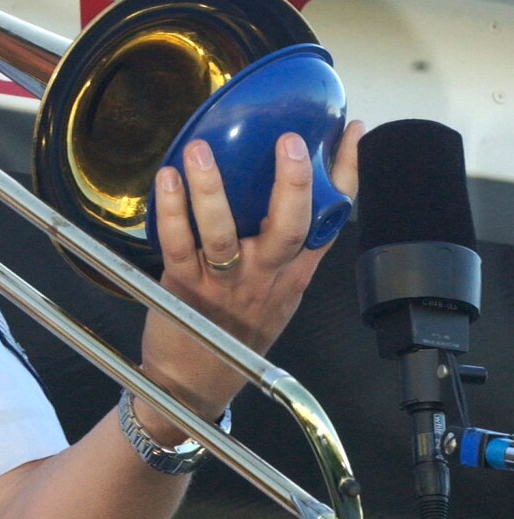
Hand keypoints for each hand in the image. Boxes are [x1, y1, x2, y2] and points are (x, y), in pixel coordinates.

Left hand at [134, 122, 362, 442]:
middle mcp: (264, 276)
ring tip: (202, 151)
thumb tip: (292, 187)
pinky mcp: (183, 288)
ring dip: (212, 191)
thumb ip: (288, 248)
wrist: (194, 386)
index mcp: (293, 273)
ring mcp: (224, 283)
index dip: (345, 175)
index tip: (352, 132)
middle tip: (291, 141)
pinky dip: (171, 212)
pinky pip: (177, 245)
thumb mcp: (277, 292)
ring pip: (223, 234)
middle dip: (295, 184)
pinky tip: (167, 180)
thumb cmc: (234, 331)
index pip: (329, 220)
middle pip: (291, 228)